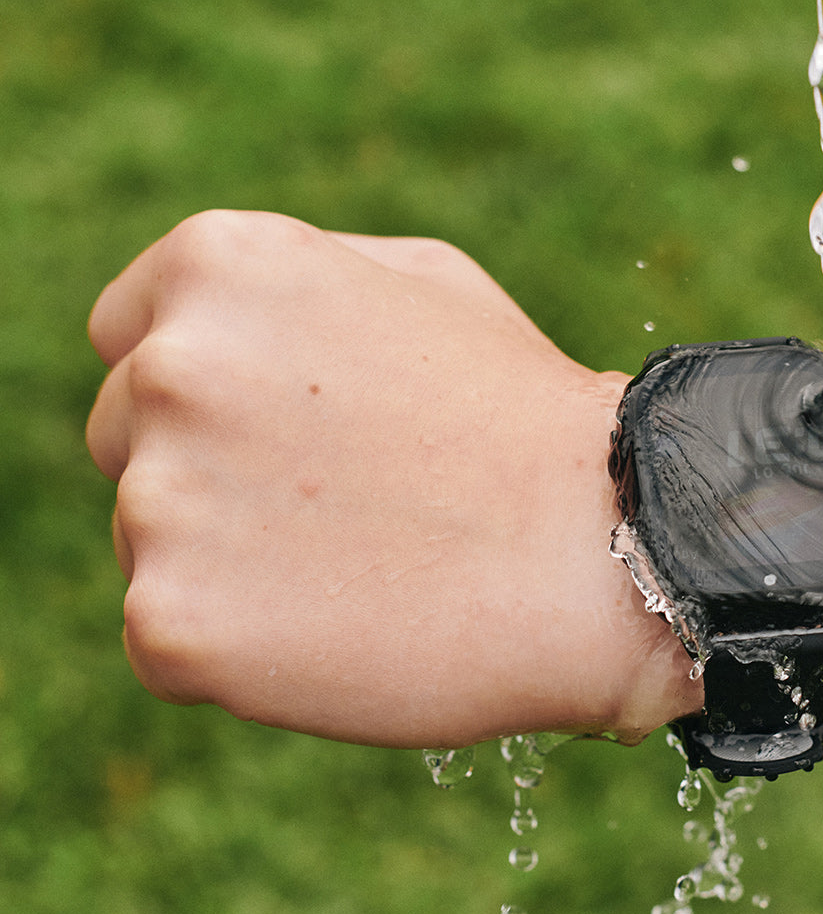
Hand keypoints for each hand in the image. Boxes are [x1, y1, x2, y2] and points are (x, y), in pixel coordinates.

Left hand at [86, 211, 698, 746]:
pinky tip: (339, 631)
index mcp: (223, 266)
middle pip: (125, 440)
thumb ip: (297, 289)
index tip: (277, 437)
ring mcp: (161, 501)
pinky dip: (240, 647)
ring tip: (358, 572)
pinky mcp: (173, 624)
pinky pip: (171, 636)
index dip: (205, 393)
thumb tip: (211, 326)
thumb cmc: (528, 420)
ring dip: (228, 562)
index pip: (127, 335)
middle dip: (210, 473)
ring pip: (151, 543)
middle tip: (335, 511)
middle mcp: (169, 368)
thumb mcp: (426, 287)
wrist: (606, 555)